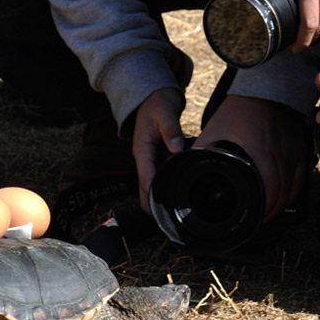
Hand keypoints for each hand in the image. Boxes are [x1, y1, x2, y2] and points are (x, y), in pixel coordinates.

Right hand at [133, 88, 184, 213]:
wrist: (152, 96)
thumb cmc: (157, 104)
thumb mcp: (164, 114)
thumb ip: (171, 130)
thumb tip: (177, 148)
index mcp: (142, 149)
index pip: (145, 178)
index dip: (150, 195)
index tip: (157, 210)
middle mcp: (143, 157)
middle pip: (144, 187)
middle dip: (151, 205)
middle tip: (164, 223)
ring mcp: (148, 159)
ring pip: (149, 184)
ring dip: (156, 199)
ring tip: (169, 216)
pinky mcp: (154, 158)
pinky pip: (156, 177)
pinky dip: (162, 188)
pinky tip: (173, 197)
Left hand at [194, 95, 308, 219]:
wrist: (265, 87)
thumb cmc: (240, 108)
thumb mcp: (215, 129)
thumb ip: (204, 149)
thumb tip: (189, 165)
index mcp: (259, 151)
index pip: (269, 189)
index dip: (264, 208)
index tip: (254, 217)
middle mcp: (280, 154)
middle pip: (283, 193)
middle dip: (272, 211)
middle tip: (260, 219)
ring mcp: (292, 151)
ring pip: (294, 187)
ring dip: (283, 203)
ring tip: (270, 211)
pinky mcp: (299, 148)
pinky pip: (301, 176)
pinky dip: (294, 190)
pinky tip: (285, 195)